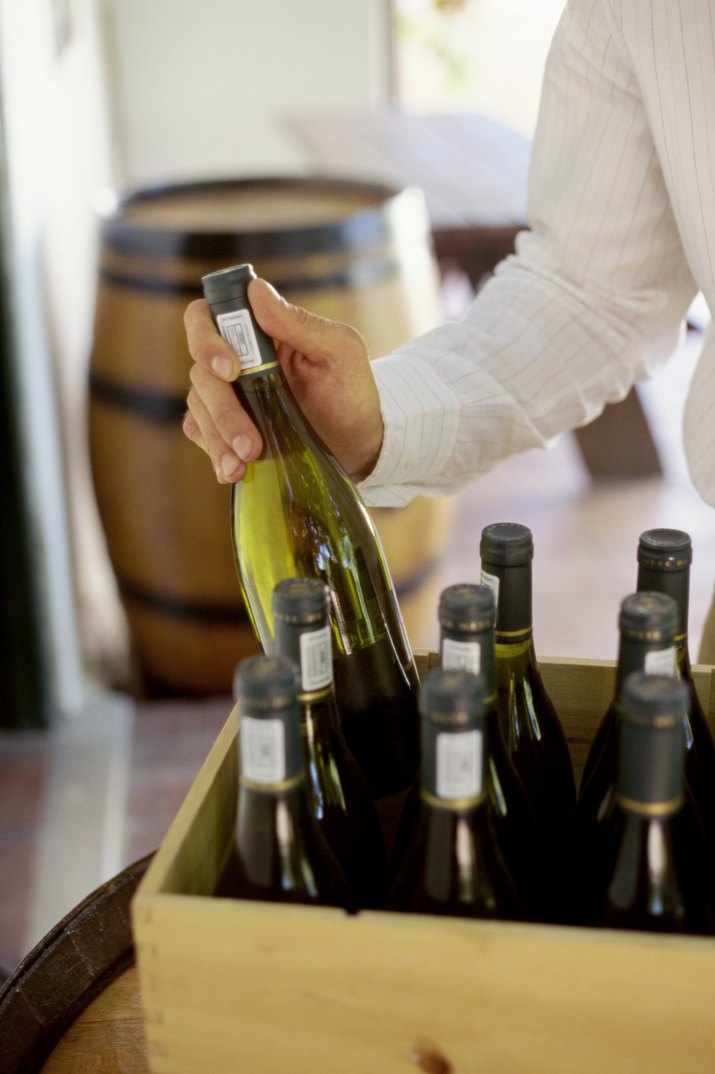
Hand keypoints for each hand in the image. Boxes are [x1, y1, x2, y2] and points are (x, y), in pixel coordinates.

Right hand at [183, 278, 383, 483]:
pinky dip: (214, 453)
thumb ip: (301, 322)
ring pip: (198, 405)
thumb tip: (256, 290)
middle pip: (199, 370)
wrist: (359, 444)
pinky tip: (234, 472)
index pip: (208, 316)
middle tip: (249, 441)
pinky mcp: (228, 427)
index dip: (206, 338)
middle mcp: (237, 360)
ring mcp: (231, 395)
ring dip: (219, 435)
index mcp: (260, 332)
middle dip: (222, 407)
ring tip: (246, 460)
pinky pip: (202, 433)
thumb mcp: (341, 352)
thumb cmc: (353, 391)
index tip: (232, 370)